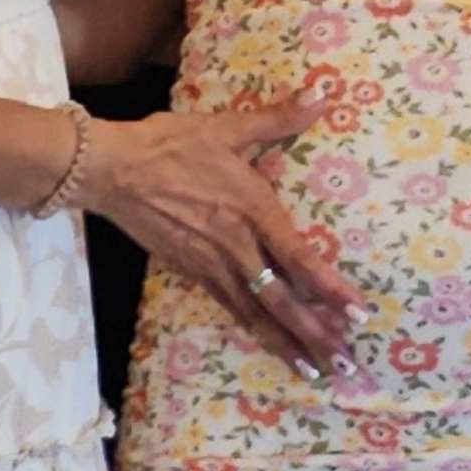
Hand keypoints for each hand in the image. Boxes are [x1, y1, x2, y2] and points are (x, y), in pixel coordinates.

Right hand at [78, 99, 351, 368]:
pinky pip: (232, 309)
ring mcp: (212, 265)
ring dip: (289, 343)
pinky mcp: (192, 273)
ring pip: (257, 314)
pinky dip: (256, 331)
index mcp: (252, 211)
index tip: (358, 313)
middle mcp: (237, 246)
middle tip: (346, 364)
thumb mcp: (228, 128)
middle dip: (316, 333)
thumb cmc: (171, 145)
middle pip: (282, 300)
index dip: (330, 289)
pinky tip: (273, 346)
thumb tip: (322, 98)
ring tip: (317, 371)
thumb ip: (279, 120)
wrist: (113, 170)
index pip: (300, 259)